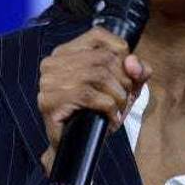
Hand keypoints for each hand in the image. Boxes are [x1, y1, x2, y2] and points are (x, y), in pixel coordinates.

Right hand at [37, 27, 152, 175]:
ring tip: (118, 110)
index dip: (121, 52)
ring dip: (118, 96)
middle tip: (126, 100)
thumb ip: (135, 72)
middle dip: (124, 80)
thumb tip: (135, 64)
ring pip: (99, 75)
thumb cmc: (96, 114)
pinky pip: (90, 95)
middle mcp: (54, 62)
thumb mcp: (122, 88)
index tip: (129, 74)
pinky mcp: (50, 100)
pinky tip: (111, 118)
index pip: (98, 35)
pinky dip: (108, 107)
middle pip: (104, 58)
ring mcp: (49, 80)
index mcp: (66, 52)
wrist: (75, 149)